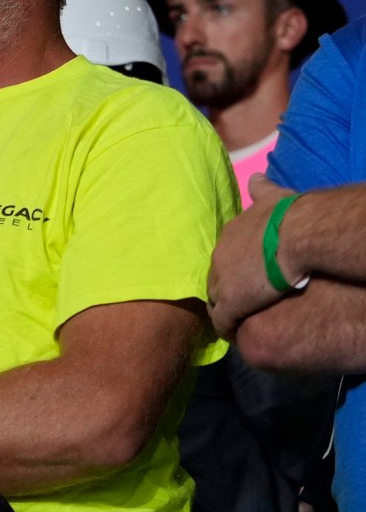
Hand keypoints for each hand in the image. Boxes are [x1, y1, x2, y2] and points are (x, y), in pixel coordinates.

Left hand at [211, 192, 293, 337]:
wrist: (296, 234)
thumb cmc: (289, 215)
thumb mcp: (271, 198)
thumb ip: (261, 191)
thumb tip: (255, 176)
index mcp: (227, 237)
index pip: (222, 259)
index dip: (231, 270)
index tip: (239, 277)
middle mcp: (218, 259)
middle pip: (214, 280)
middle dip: (223, 290)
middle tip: (236, 301)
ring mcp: (222, 282)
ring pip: (215, 302)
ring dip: (224, 311)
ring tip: (234, 320)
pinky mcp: (231, 303)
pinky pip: (223, 322)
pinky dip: (227, 329)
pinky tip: (233, 334)